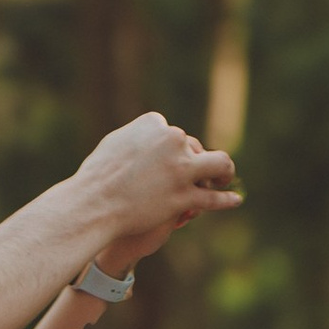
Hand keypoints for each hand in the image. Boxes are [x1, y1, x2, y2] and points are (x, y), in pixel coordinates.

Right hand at [83, 111, 238, 250]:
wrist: (94, 204)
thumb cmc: (98, 177)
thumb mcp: (116, 143)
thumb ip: (138, 137)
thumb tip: (153, 131)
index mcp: (154, 123)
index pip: (174, 134)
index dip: (174, 150)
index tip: (169, 163)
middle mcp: (171, 140)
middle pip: (195, 147)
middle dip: (195, 161)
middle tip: (193, 175)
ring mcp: (180, 168)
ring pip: (218, 165)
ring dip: (225, 172)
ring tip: (224, 179)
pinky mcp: (183, 196)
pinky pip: (212, 198)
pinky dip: (226, 199)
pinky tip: (235, 200)